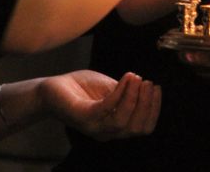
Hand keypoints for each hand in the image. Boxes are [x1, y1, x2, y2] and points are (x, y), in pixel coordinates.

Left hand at [39, 70, 159, 140]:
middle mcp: (107, 132)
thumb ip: (127, 93)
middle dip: (147, 104)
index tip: (157, 88)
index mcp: (116, 127)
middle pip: (137, 127)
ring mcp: (94, 126)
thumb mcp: (111, 89)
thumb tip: (148, 87)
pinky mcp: (84, 117)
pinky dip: (121, 91)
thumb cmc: (82, 89)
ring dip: (134, 97)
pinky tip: (126, 77)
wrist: (52, 89)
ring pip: (123, 120)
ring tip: (136, 78)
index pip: (143, 127)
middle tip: (148, 82)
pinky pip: (107, 108)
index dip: (154, 109)